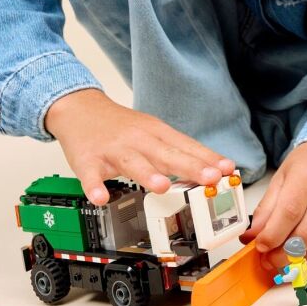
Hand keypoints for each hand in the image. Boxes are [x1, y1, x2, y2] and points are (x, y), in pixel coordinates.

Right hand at [43, 89, 234, 205]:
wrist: (79, 108)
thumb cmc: (121, 125)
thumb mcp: (153, 131)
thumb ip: (179, 151)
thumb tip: (214, 168)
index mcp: (156, 133)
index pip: (186, 146)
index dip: (207, 159)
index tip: (227, 170)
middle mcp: (138, 140)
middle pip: (165, 154)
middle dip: (189, 166)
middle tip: (209, 178)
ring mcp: (113, 150)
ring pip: (132, 163)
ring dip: (147, 174)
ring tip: (163, 187)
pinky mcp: (88, 160)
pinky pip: (91, 176)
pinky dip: (95, 186)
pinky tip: (101, 197)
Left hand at [240, 141, 306, 271]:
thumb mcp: (281, 177)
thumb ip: (266, 208)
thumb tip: (253, 236)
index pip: (289, 212)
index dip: (272, 234)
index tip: (260, 246)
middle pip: (305, 235)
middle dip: (282, 254)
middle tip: (268, 259)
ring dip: (298, 259)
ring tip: (284, 255)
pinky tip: (305, 254)